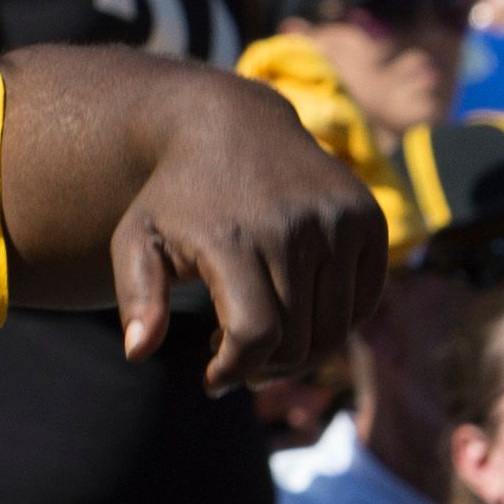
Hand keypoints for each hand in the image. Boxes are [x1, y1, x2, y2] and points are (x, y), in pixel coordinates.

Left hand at [114, 69, 387, 389]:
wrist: (229, 124)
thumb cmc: (176, 196)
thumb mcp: (138, 238)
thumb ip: (136, 295)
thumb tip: (136, 352)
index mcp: (233, 236)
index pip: (254, 335)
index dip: (234, 370)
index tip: (213, 379)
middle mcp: (292, 226)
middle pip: (297, 339)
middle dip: (264, 367)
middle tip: (236, 361)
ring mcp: (336, 219)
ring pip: (333, 329)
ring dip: (301, 352)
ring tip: (264, 340)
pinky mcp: (366, 217)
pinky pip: (363, 302)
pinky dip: (334, 324)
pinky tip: (298, 313)